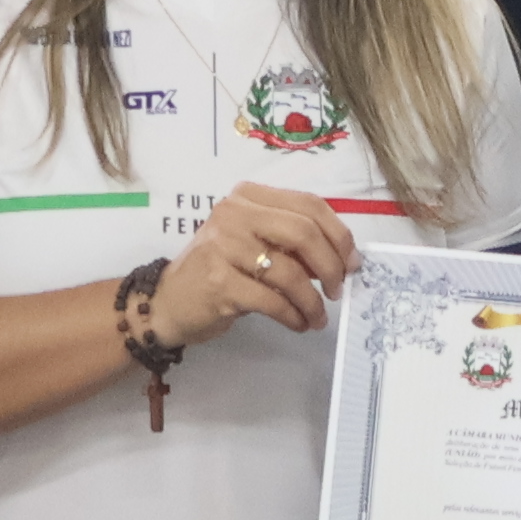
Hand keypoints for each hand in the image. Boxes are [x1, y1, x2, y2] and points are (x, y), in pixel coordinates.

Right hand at [156, 183, 356, 346]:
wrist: (168, 302)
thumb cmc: (220, 270)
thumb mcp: (254, 243)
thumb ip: (291, 241)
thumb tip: (343, 258)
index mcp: (248, 196)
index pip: (309, 204)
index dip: (339, 234)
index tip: (352, 262)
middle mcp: (234, 214)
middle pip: (304, 232)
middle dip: (332, 266)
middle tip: (339, 290)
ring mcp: (223, 246)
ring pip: (290, 272)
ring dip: (313, 301)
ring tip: (318, 317)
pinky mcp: (219, 282)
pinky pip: (273, 300)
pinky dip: (293, 315)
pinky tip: (298, 323)